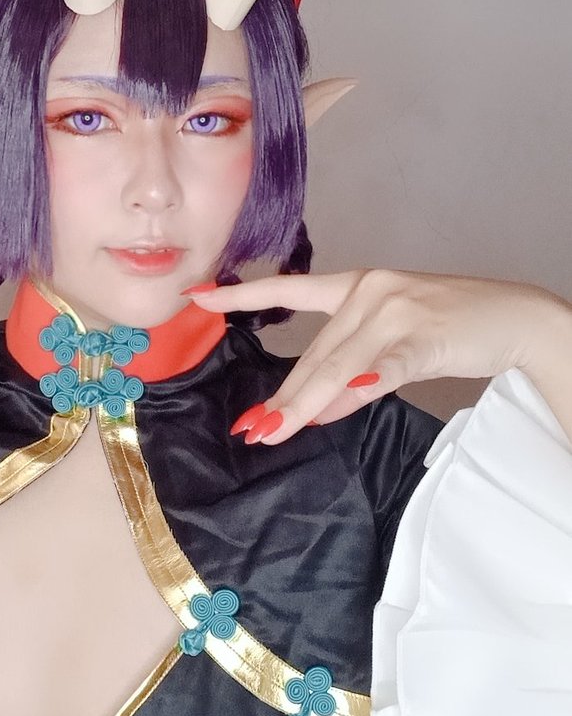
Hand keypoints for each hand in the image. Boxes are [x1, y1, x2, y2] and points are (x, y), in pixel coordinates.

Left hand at [189, 269, 561, 443]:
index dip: (244, 294)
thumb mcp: (395, 342)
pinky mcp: (422, 337)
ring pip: (337, 367)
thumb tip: (312, 409)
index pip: (290, 288)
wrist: (516, 318)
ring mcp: (395, 312)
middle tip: (250, 428)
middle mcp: (370, 292)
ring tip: (273, 431)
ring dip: (303, 405)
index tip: (199, 297)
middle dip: (282, 396)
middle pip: (315, 354)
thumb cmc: (454, 325)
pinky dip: (356, 393)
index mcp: (359, 285)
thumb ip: (354, 370)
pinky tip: (329, 409)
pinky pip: (380, 371)